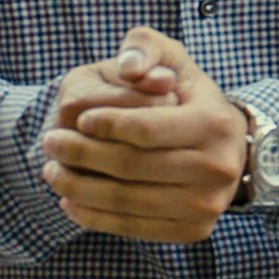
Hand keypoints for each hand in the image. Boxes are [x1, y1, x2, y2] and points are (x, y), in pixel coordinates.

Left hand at [40, 26, 248, 242]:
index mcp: (214, 123)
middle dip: (80, 154)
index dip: (105, 125)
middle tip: (48, 141)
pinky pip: (132, 226)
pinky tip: (70, 200)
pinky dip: (93, 216)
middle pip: (130, 166)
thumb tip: (129, 67)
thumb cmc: (189, 101)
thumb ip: (146, 48)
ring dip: (78, 187)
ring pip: (126, 200)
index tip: (77, 119)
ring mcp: (206, 204)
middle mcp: (217, 168)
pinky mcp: (193, 230)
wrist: (230, 151)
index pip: (145, 129)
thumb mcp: (175, 62)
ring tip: (51, 171)